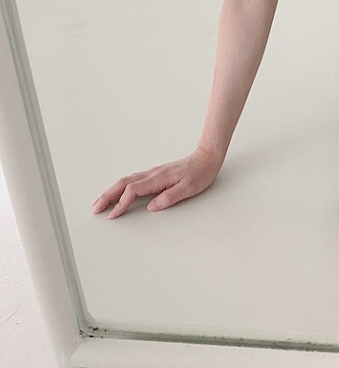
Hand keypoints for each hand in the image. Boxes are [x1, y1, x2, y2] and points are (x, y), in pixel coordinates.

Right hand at [91, 147, 222, 218]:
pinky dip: (121, 187)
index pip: (133, 191)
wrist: (206, 158)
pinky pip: (133, 179)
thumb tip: (151, 207)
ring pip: (126, 181)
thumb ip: (170, 197)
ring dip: (112, 191)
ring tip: (101, 202)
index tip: (113, 215)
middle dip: (108, 196)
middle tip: (95, 208)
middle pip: (123, 183)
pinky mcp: (155, 174)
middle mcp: (152, 174)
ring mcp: (153, 173)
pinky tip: (119, 192)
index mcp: (158, 178)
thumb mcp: (189, 188)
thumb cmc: (200, 173)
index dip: (121, 203)